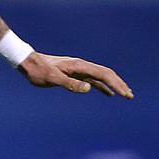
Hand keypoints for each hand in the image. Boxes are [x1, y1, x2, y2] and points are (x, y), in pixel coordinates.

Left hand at [18, 51, 133, 97]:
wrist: (27, 62)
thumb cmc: (38, 71)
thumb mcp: (52, 78)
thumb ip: (70, 84)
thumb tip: (89, 88)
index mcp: (79, 66)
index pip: (103, 74)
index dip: (116, 84)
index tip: (125, 94)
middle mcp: (81, 66)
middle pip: (106, 74)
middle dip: (119, 84)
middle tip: (130, 96)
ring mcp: (78, 70)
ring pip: (101, 77)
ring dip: (114, 85)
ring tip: (125, 95)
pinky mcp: (74, 74)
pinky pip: (93, 80)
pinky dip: (102, 86)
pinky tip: (108, 94)